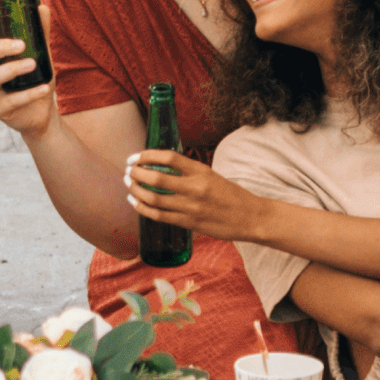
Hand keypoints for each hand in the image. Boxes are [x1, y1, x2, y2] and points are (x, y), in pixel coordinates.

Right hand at [0, 7, 55, 139]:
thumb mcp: (40, 54)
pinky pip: (10, 101)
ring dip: (12, 69)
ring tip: (33, 64)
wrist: (42, 113)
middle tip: (21, 45)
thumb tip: (42, 7)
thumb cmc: (36, 79)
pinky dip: (29, 94)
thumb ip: (39, 32)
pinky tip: (44, 88)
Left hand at [123, 148, 272, 242]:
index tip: (135, 158)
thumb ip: (188, 171)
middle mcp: (195, 188)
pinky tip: (136, 203)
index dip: (146, 156)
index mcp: (201, 171)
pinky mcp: (189, 223)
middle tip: (128, 172)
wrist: (251, 217)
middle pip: (156, 179)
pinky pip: (159, 216)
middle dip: (136, 174)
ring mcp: (191, 207)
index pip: (168, 158)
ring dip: (136, 191)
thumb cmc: (230, 195)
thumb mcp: (211, 175)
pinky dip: (143, 209)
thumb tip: (160, 166)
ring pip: (153, 199)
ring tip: (129, 186)